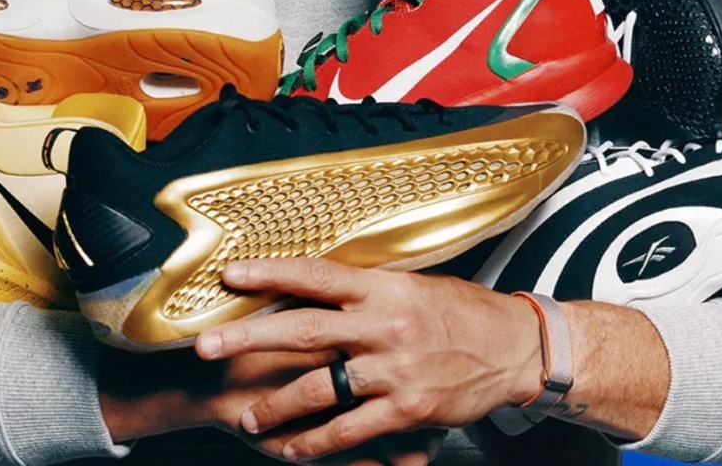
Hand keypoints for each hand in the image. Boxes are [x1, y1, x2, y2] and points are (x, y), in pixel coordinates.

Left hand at [194, 257, 540, 461]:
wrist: (515, 347)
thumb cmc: (462, 311)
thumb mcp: (413, 285)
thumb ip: (366, 290)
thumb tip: (318, 285)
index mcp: (382, 288)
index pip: (315, 275)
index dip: (269, 273)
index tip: (230, 274)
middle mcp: (382, 326)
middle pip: (302, 330)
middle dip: (248, 339)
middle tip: (205, 347)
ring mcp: (393, 370)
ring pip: (319, 389)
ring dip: (276, 405)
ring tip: (247, 416)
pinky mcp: (406, 409)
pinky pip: (350, 431)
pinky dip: (317, 443)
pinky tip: (294, 450)